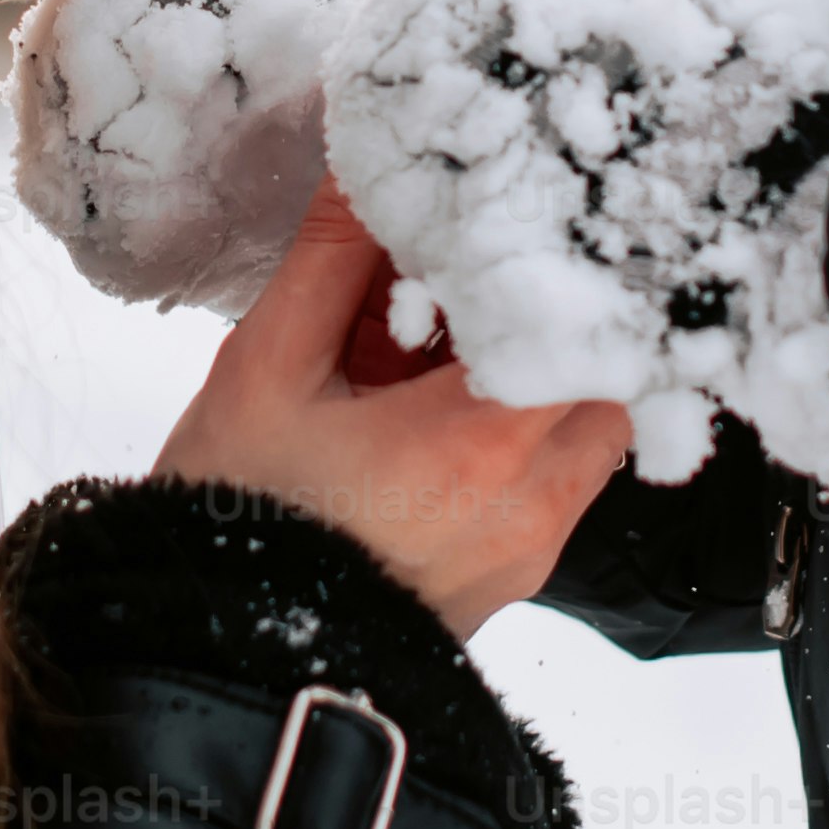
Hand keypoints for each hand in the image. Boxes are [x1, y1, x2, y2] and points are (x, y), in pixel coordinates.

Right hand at [149, 187, 631, 636]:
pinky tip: (444, 409)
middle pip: (607, 368)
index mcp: (478, 436)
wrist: (220, 662)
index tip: (529, 217)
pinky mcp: (515, 574)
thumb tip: (369, 166)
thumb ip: (332, 257)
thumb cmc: (237, 521)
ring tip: (458, 343)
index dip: (564, 259)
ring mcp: (531, 545)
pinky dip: (525, 434)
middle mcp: (531, 498)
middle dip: (558, 313)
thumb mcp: (266, 368)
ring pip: (591, 426)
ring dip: (544, 374)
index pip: (584, 315)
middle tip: (495, 273)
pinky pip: (558, 482)